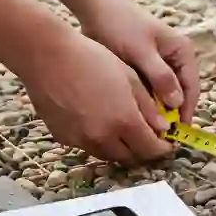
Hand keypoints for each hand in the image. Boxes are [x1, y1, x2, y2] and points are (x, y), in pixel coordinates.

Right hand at [19, 29, 173, 164]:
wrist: (48, 57)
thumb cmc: (93, 60)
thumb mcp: (131, 79)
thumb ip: (149, 107)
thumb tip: (163, 128)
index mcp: (124, 121)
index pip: (151, 149)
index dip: (163, 149)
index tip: (168, 143)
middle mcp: (102, 137)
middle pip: (131, 158)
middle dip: (144, 151)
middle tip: (149, 138)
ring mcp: (80, 140)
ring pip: (109, 155)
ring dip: (122, 149)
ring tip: (126, 131)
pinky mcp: (63, 138)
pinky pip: (88, 147)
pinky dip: (100, 142)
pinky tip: (100, 124)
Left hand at [78, 0, 198, 123]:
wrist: (96, 8)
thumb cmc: (121, 26)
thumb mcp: (141, 51)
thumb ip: (160, 77)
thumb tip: (176, 104)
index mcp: (182, 53)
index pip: (191, 88)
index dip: (185, 112)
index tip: (177, 133)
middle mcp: (175, 61)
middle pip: (178, 95)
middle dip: (169, 115)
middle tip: (159, 138)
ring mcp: (159, 66)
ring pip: (162, 96)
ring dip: (155, 112)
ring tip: (146, 132)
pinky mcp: (143, 70)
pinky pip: (148, 93)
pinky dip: (143, 105)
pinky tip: (134, 118)